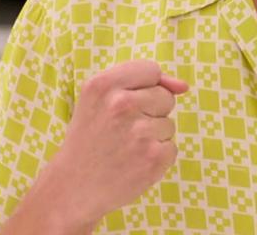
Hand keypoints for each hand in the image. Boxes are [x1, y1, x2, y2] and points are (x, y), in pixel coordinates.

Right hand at [19, 60, 188, 232]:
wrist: (73, 186)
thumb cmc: (89, 139)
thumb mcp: (98, 99)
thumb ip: (140, 83)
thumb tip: (183, 86)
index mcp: (103, 85)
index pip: (151, 69)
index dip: (145, 87)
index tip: (128, 104)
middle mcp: (121, 105)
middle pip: (165, 96)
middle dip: (151, 112)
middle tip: (123, 129)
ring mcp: (139, 132)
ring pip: (169, 124)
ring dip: (153, 136)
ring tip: (126, 147)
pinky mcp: (153, 158)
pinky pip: (172, 148)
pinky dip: (157, 157)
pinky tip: (134, 162)